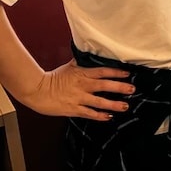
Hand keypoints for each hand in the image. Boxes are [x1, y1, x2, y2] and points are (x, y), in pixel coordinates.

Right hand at [17, 59, 134, 120]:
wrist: (37, 91)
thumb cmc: (52, 78)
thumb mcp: (69, 67)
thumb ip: (80, 62)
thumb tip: (88, 53)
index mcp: (82, 73)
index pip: (103, 72)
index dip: (116, 72)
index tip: (128, 73)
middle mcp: (83, 86)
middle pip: (105, 86)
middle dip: (120, 87)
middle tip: (132, 89)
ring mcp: (79, 98)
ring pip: (99, 102)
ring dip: (113, 104)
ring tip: (125, 106)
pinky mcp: (73, 109)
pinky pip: (89, 113)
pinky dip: (99, 116)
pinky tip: (108, 117)